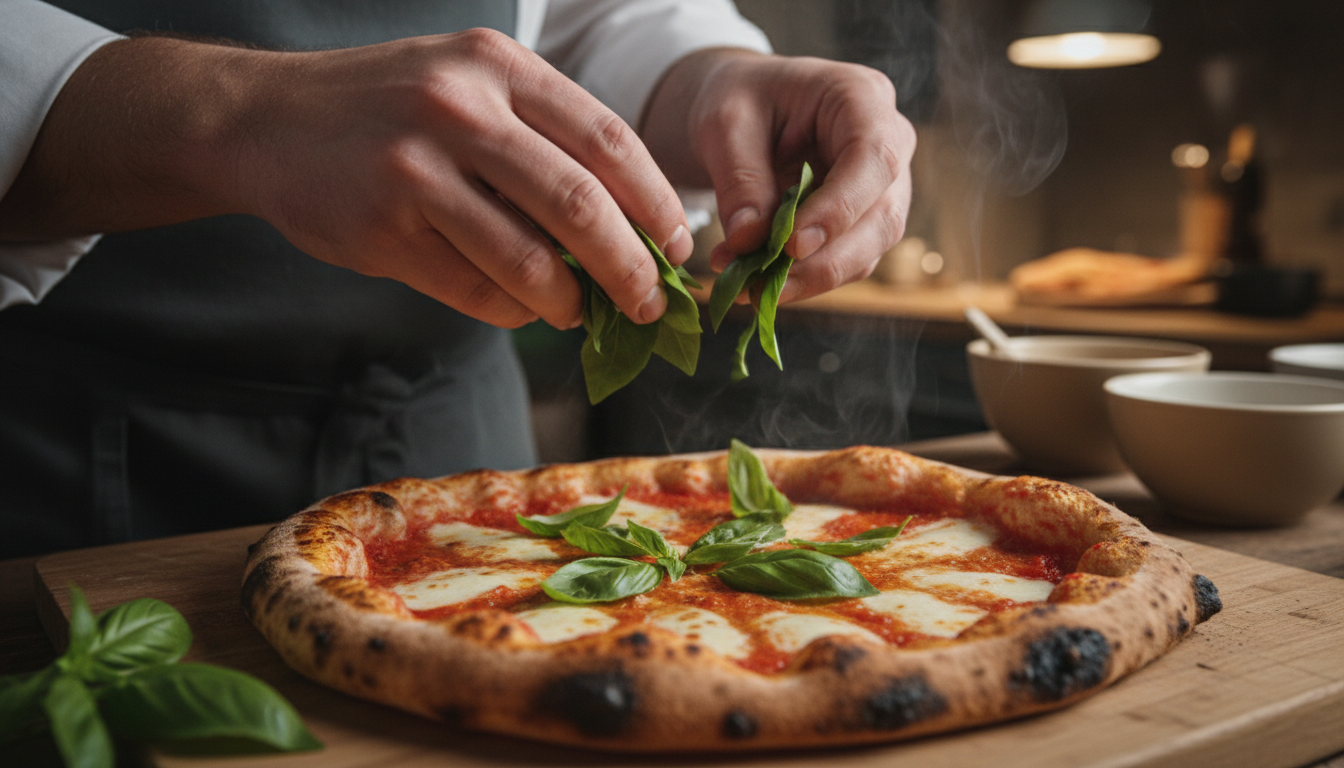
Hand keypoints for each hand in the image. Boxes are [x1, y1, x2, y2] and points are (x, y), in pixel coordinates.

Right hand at [0, 30, 692, 328]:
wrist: (265, 120)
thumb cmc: (389, 107)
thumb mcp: (466, 84)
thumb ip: (542, 138)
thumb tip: (628, 226)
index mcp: (498, 67)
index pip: (609, 140)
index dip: (656, 204)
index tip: (678, 248)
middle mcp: (460, 108)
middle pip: (580, 204)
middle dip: (629, 268)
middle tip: (647, 304)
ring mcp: (416, 169)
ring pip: (527, 258)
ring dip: (569, 301)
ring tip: (580, 313)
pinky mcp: (382, 227)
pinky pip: (472, 288)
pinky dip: (510, 309)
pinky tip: (520, 309)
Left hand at [641, 50, 914, 305]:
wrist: (742, 112)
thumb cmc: (739, 100)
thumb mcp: (724, 125)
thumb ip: (740, 180)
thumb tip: (748, 242)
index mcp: (863, 98)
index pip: (874, 160)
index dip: (839, 209)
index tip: (792, 246)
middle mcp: (890, 144)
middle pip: (881, 217)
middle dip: (823, 259)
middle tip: (761, 283)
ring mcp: (884, 188)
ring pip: (868, 250)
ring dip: (810, 278)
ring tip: (748, 288)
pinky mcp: (865, 223)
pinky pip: (846, 262)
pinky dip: (803, 280)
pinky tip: (757, 285)